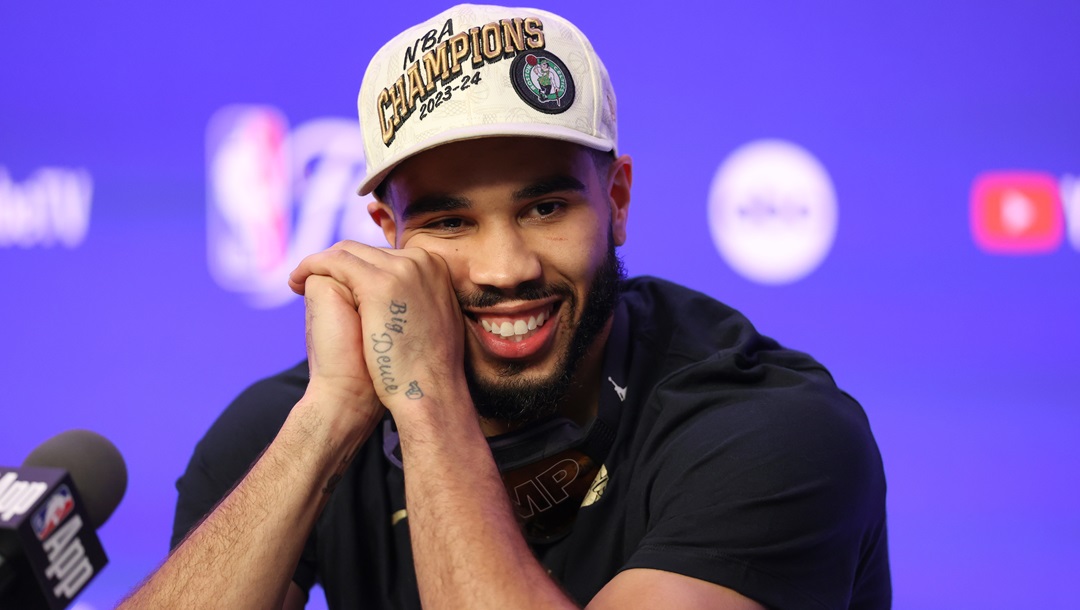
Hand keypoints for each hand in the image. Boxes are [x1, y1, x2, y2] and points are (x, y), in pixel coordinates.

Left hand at [290, 240, 467, 417]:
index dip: (358, 268)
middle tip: (312, 277)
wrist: (422, 393)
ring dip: (319, 263)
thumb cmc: (422, 366)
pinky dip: (310, 265)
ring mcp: (404, 270)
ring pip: (348, 251)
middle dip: (336, 263)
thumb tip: (397, 293)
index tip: (338, 283)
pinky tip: (295, 282)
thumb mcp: (429, 320)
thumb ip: (415, 298)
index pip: (386, 255)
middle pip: (366, 250)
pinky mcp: (381, 283)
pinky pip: (335, 261)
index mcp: (436, 269)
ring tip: (298, 280)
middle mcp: (423, 262)